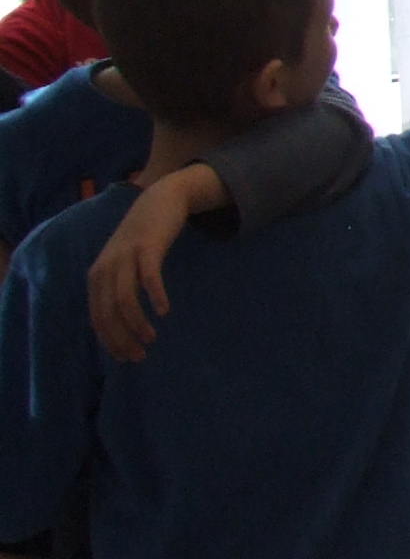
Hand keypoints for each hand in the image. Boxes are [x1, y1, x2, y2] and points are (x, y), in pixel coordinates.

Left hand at [89, 166, 228, 359]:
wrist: (158, 201)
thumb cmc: (142, 238)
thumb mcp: (121, 264)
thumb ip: (116, 288)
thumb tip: (119, 323)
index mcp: (97, 276)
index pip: (98, 318)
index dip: (110, 341)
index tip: (126, 357)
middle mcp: (106, 268)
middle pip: (109, 312)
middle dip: (122, 338)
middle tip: (140, 355)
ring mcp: (125, 257)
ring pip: (125, 299)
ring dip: (136, 323)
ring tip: (151, 338)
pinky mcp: (147, 248)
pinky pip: (148, 277)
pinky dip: (154, 296)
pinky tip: (164, 310)